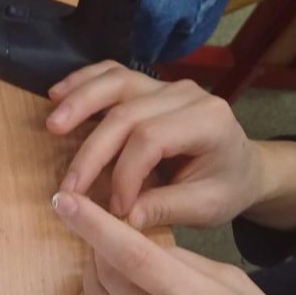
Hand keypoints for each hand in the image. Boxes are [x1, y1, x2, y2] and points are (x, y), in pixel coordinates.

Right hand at [47, 63, 271, 227]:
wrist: (243, 167)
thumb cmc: (226, 187)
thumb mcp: (206, 207)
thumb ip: (166, 209)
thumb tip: (123, 219)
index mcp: (208, 120)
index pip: (151, 139)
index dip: (125, 174)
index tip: (115, 210)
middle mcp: (187, 94)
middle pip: (127, 113)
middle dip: (93, 152)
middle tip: (70, 187)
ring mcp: (167, 86)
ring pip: (117, 83)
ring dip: (80, 102)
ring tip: (53, 125)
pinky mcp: (150, 87)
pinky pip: (114, 75)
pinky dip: (85, 82)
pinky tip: (58, 94)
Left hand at [53, 190, 295, 294]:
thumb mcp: (232, 283)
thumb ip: (179, 260)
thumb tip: (130, 240)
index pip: (132, 256)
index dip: (93, 224)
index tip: (65, 201)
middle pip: (105, 277)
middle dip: (97, 249)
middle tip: (106, 239)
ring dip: (92, 278)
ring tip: (108, 268)